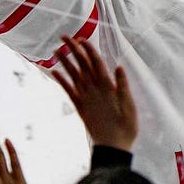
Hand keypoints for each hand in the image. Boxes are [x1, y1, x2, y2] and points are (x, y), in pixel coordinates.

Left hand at [51, 36, 137, 151]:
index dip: (88, 50)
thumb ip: (122, 86)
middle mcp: (94, 90)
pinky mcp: (80, 107)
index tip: (82, 38)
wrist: (112, 146)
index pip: (96, 63)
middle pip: (82, 65)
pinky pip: (68, 91)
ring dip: (65, 62)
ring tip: (56, 50)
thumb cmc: (125, 126)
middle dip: (73, 50)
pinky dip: (61, 81)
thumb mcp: (129, 105)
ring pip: (73, 76)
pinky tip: (54, 72)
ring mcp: (85, 98)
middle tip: (64, 36)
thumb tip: (118, 66)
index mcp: (107, 87)